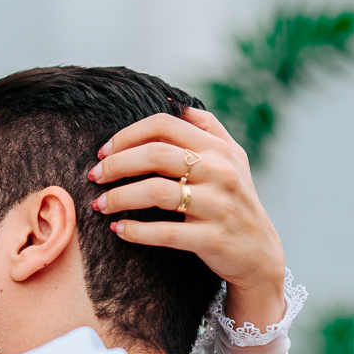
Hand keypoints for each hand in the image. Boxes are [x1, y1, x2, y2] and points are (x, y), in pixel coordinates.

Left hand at [88, 108, 286, 329]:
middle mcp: (220, 172)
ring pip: (155, 192)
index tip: (104, 151)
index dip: (127, 135)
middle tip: (94, 177)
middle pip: (155, 154)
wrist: (259, 252)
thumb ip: (208, 128)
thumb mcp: (233, 158)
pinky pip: (164, 232)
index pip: (164, 125)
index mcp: (219, 149)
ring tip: (99, 205)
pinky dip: (135, 231)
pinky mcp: (212, 238)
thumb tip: (174, 102)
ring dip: (118, 197)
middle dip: (116, 165)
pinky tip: (118, 229)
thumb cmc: (235, 200)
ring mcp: (218, 205)